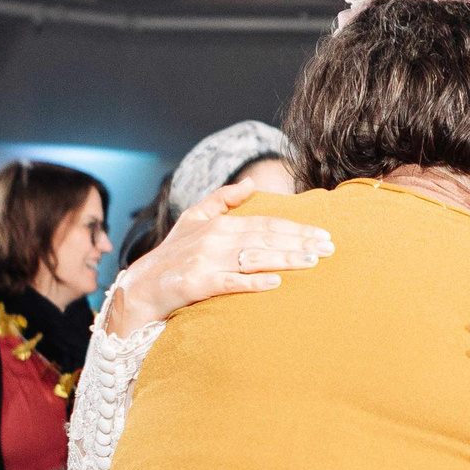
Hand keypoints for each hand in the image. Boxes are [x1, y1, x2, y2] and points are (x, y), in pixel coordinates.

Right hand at [108, 183, 331, 334]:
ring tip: (312, 262)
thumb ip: (222, 199)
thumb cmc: (172, 255)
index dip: (296, 228)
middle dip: (300, 242)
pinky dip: (252, 281)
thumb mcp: (193, 219)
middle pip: (265, 239)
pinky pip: (229, 282)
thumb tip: (250, 182)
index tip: (324, 235)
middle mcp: (214, 239)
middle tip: (330, 249)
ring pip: (253, 257)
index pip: (266, 224)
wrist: (139, 287)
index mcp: (219, 224)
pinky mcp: (195, 284)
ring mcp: (205, 261)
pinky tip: (275, 282)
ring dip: (285, 259)